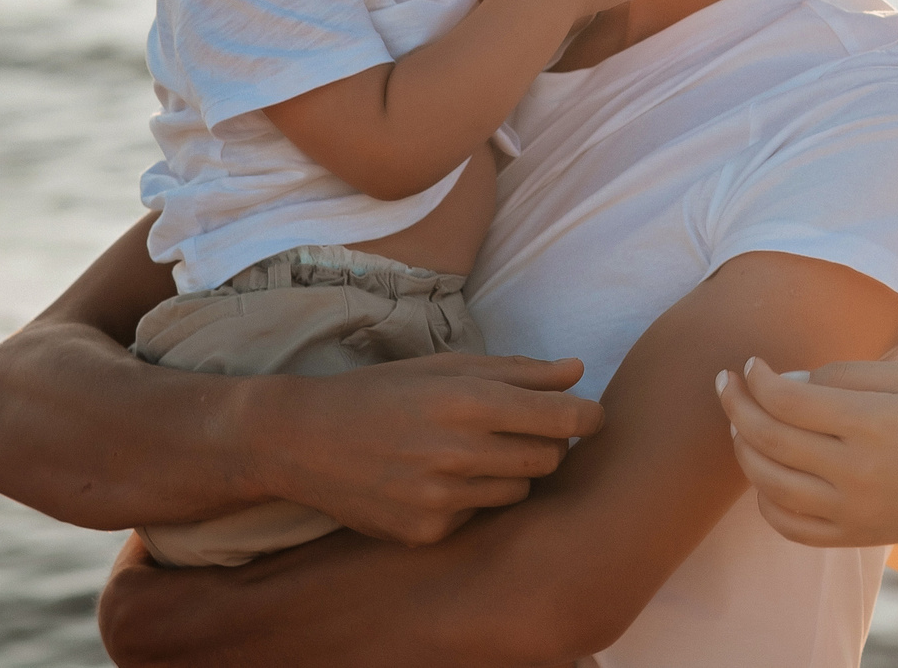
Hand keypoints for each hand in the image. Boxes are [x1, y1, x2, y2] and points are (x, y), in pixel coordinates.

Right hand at [253, 352, 603, 545]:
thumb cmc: (384, 392)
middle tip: (525, 430)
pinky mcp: (427, 532)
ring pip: (518, 491)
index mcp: (469, 401)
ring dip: (511, 472)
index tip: (591, 415)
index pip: (562, 418)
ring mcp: (442, 498)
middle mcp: (459, 452)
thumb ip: (518, 371)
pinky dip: (472, 499)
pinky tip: (438, 479)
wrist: (305, 440)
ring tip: (474, 452)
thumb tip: (577, 371)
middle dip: (549, 443)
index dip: (588, 416)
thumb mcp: (446, 366)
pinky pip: (478, 516)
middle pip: (549, 459)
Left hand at [716, 358, 897, 549]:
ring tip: (738, 425)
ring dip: (743, 450)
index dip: (759, 379)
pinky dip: (764, 499)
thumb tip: (788, 381)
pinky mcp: (850, 536)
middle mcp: (855, 470)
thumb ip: (846, 374)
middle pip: (770, 439)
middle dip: (736, 406)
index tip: (751, 365)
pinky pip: (788, 525)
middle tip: (723, 384)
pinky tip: (764, 474)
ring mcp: (850, 509)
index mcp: (871, 423)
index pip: (789, 401)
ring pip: (769, 484)